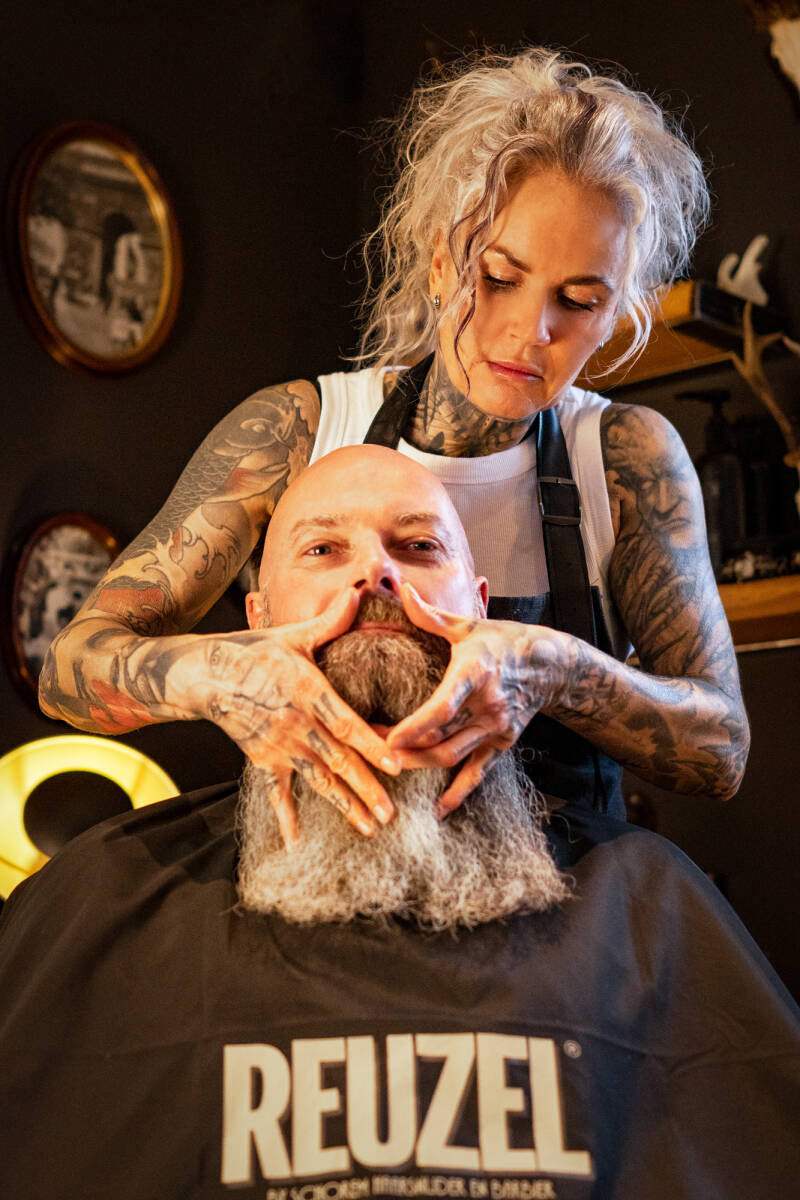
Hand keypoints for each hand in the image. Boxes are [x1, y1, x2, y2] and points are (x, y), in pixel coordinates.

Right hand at [169, 588, 401, 845]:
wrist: (202, 674)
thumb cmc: (252, 651)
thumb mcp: (292, 635)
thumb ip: (331, 621)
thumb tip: (361, 592)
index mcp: (309, 692)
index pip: (348, 724)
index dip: (372, 746)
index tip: (396, 765)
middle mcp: (296, 724)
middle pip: (338, 761)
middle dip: (366, 789)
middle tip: (392, 814)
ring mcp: (278, 746)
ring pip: (318, 780)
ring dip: (345, 805)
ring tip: (370, 828)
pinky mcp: (262, 759)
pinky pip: (277, 793)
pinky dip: (286, 817)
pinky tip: (295, 843)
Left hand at [386, 583, 570, 815]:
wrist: (549, 664)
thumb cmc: (502, 641)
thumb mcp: (467, 625)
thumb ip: (429, 615)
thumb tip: (399, 590)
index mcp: (475, 673)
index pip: (442, 707)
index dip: (414, 727)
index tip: (387, 738)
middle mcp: (487, 705)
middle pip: (441, 738)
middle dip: (405, 749)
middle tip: (371, 751)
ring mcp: (496, 728)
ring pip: (453, 757)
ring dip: (421, 766)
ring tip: (390, 769)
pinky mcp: (502, 743)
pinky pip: (478, 773)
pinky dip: (458, 793)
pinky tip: (437, 810)